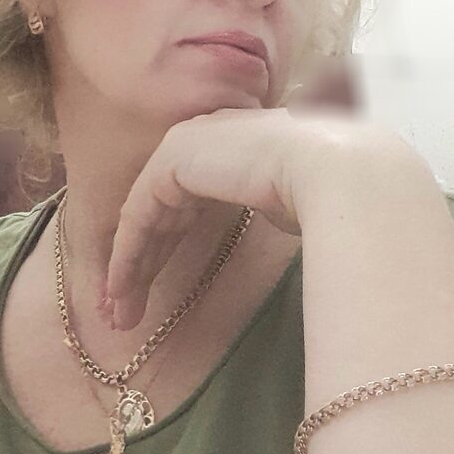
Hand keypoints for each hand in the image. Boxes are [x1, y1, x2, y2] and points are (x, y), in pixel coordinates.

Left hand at [103, 106, 413, 329]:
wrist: (334, 170)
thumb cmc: (327, 191)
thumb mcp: (288, 199)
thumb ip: (269, 200)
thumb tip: (279, 213)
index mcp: (229, 146)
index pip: (187, 202)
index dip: (170, 248)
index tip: (157, 292)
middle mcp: (202, 139)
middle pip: (162, 212)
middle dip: (144, 263)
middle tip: (129, 308)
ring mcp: (184, 146)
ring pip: (145, 216)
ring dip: (131, 267)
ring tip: (120, 314)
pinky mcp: (170, 162)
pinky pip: (139, 215)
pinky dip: (128, 254)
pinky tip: (122, 289)